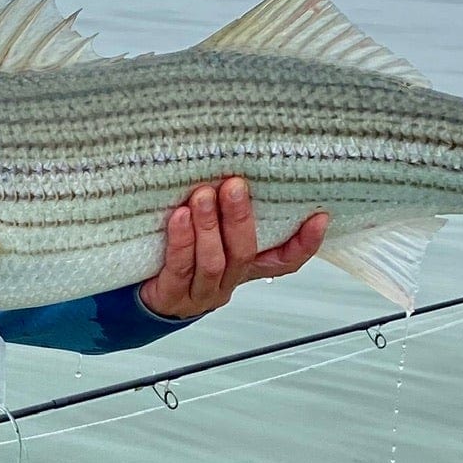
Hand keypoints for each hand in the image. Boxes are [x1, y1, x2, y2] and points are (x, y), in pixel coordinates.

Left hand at [140, 179, 328, 320]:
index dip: (305, 243)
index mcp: (245, 267)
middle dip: (240, 218)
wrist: (143, 295)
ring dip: (209, 225)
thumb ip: (227, 213)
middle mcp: (228, 281)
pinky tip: (179, 216)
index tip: (319, 217)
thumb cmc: (182, 254)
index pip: (285, 261)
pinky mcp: (172, 295)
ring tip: (203, 195)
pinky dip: (182, 240)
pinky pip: (180, 266)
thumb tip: (237, 168)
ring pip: (213, 260)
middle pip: (244, 253)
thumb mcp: (211, 233)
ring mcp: (201, 292)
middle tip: (234, 185)